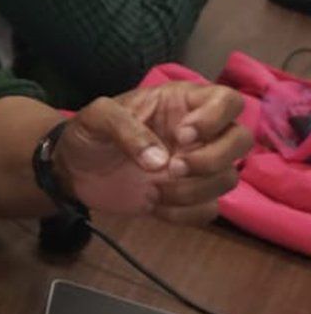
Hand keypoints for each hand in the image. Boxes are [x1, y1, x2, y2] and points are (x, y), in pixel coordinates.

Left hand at [53, 82, 251, 225]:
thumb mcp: (96, 118)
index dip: (215, 118)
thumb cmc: (89, 134)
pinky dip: (186, 212)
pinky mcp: (188, 197)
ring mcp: (196, 166)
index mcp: (181, 103)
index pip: (227, 100)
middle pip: (241, 140)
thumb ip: (124, 129)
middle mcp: (199, 133)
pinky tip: (154, 206)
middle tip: (172, 168)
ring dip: (195, 190)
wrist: (73, 170)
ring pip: (228, 178)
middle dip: (213, 159)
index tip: (182, 135)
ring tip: (153, 189)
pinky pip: (209, 209)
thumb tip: (160, 161)